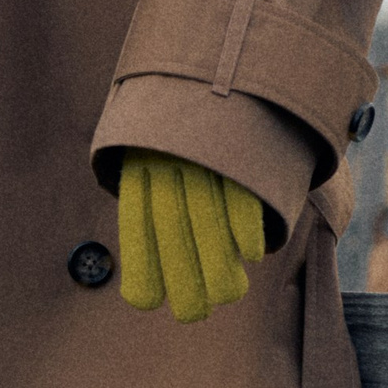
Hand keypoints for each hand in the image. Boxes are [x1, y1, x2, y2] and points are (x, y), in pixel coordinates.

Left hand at [117, 152, 268, 320]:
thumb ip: (154, 208)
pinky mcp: (239, 145)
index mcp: (139, 164)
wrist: (218, 74)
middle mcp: (166, 158)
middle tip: (194, 313)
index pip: (135, 222)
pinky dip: (245, 228)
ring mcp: (202, 151)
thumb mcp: (156, 159)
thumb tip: (152, 280)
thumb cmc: (187, 136)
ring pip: (206, 217)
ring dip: (218, 265)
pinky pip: (240, 193)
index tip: (147, 301)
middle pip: (171, 227)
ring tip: (228, 294)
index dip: (141, 264)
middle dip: (183, 279)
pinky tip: (251, 254)